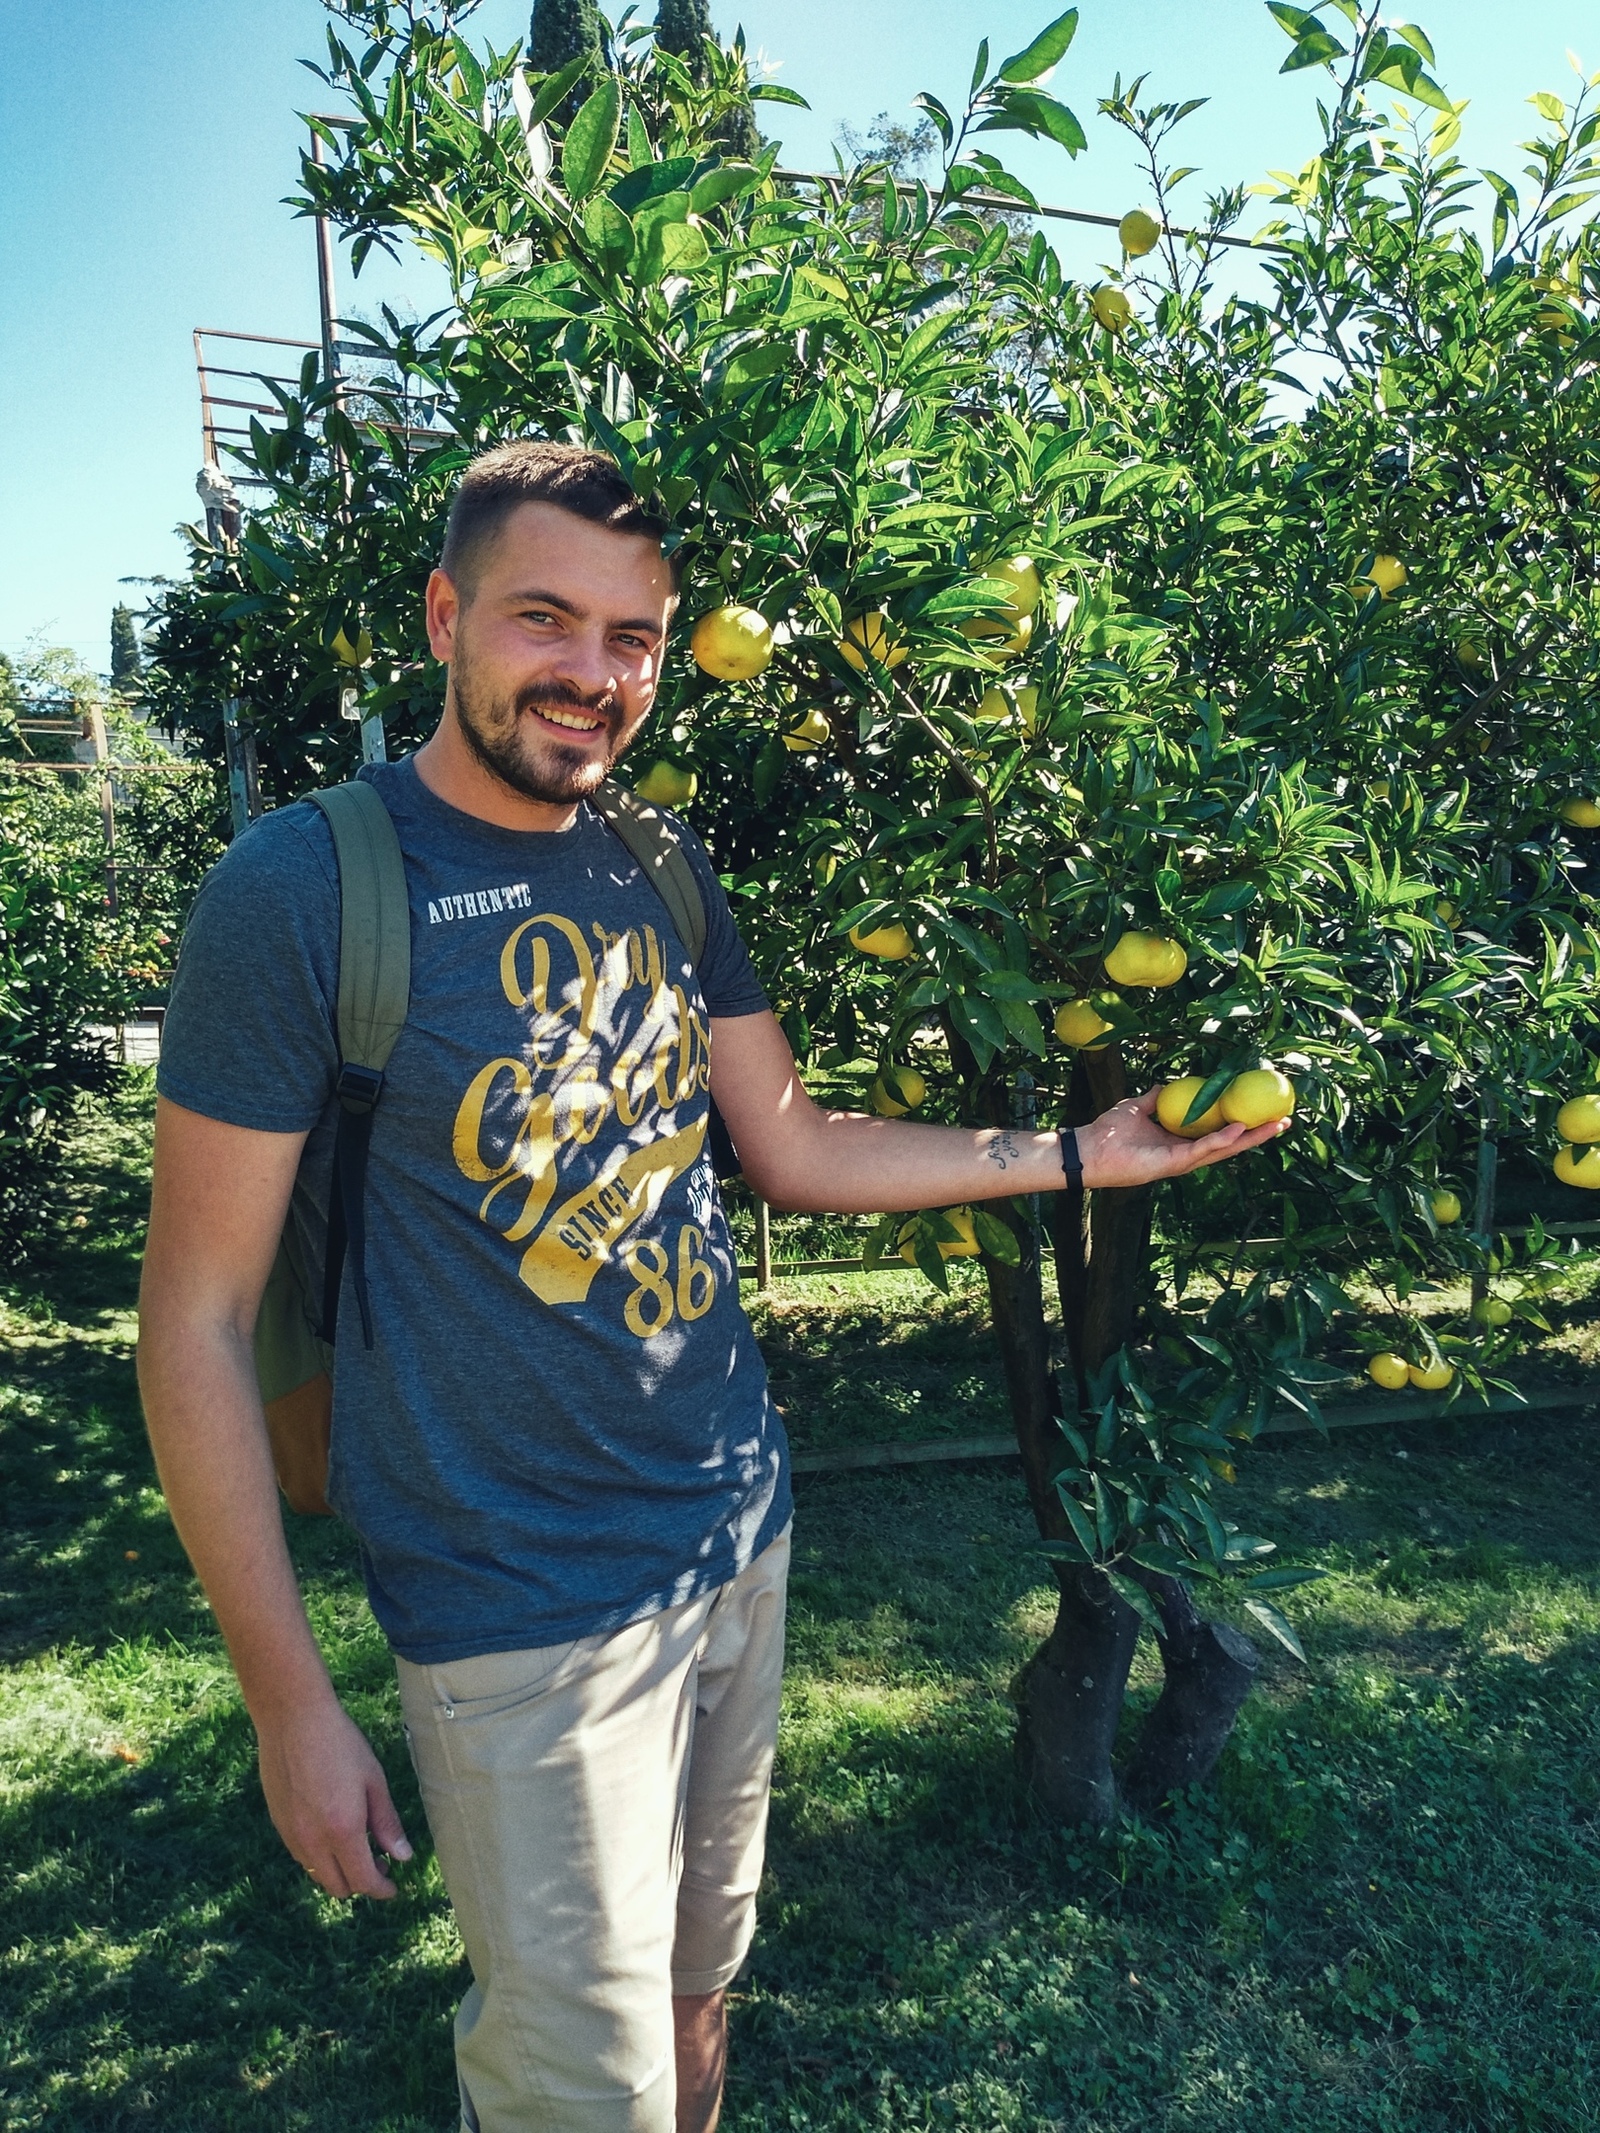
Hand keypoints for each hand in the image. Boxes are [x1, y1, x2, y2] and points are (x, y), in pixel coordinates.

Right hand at [256, 1696, 413, 1898]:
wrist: (293, 1720)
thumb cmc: (341, 1745)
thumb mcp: (374, 1781)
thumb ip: (386, 1823)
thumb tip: (403, 1857)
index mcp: (342, 1831)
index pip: (363, 1881)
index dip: (382, 1889)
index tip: (394, 1888)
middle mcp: (312, 1841)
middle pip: (337, 1887)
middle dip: (361, 1883)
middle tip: (380, 1862)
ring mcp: (290, 1835)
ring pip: (317, 1873)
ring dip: (338, 1871)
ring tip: (357, 1844)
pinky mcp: (277, 1824)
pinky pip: (301, 1855)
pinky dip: (320, 1856)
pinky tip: (332, 1830)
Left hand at [1077, 1087, 1289, 1189]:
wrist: (1089, 1148)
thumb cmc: (1108, 1131)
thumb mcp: (1136, 1107)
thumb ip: (1154, 1099)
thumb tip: (1166, 1085)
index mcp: (1179, 1141)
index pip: (1217, 1133)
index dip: (1241, 1124)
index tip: (1262, 1110)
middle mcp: (1185, 1154)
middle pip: (1230, 1144)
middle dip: (1258, 1134)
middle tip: (1284, 1120)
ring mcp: (1182, 1161)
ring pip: (1224, 1150)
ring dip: (1250, 1139)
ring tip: (1276, 1126)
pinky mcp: (1173, 1164)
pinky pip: (1203, 1150)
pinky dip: (1222, 1139)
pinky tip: (1239, 1128)